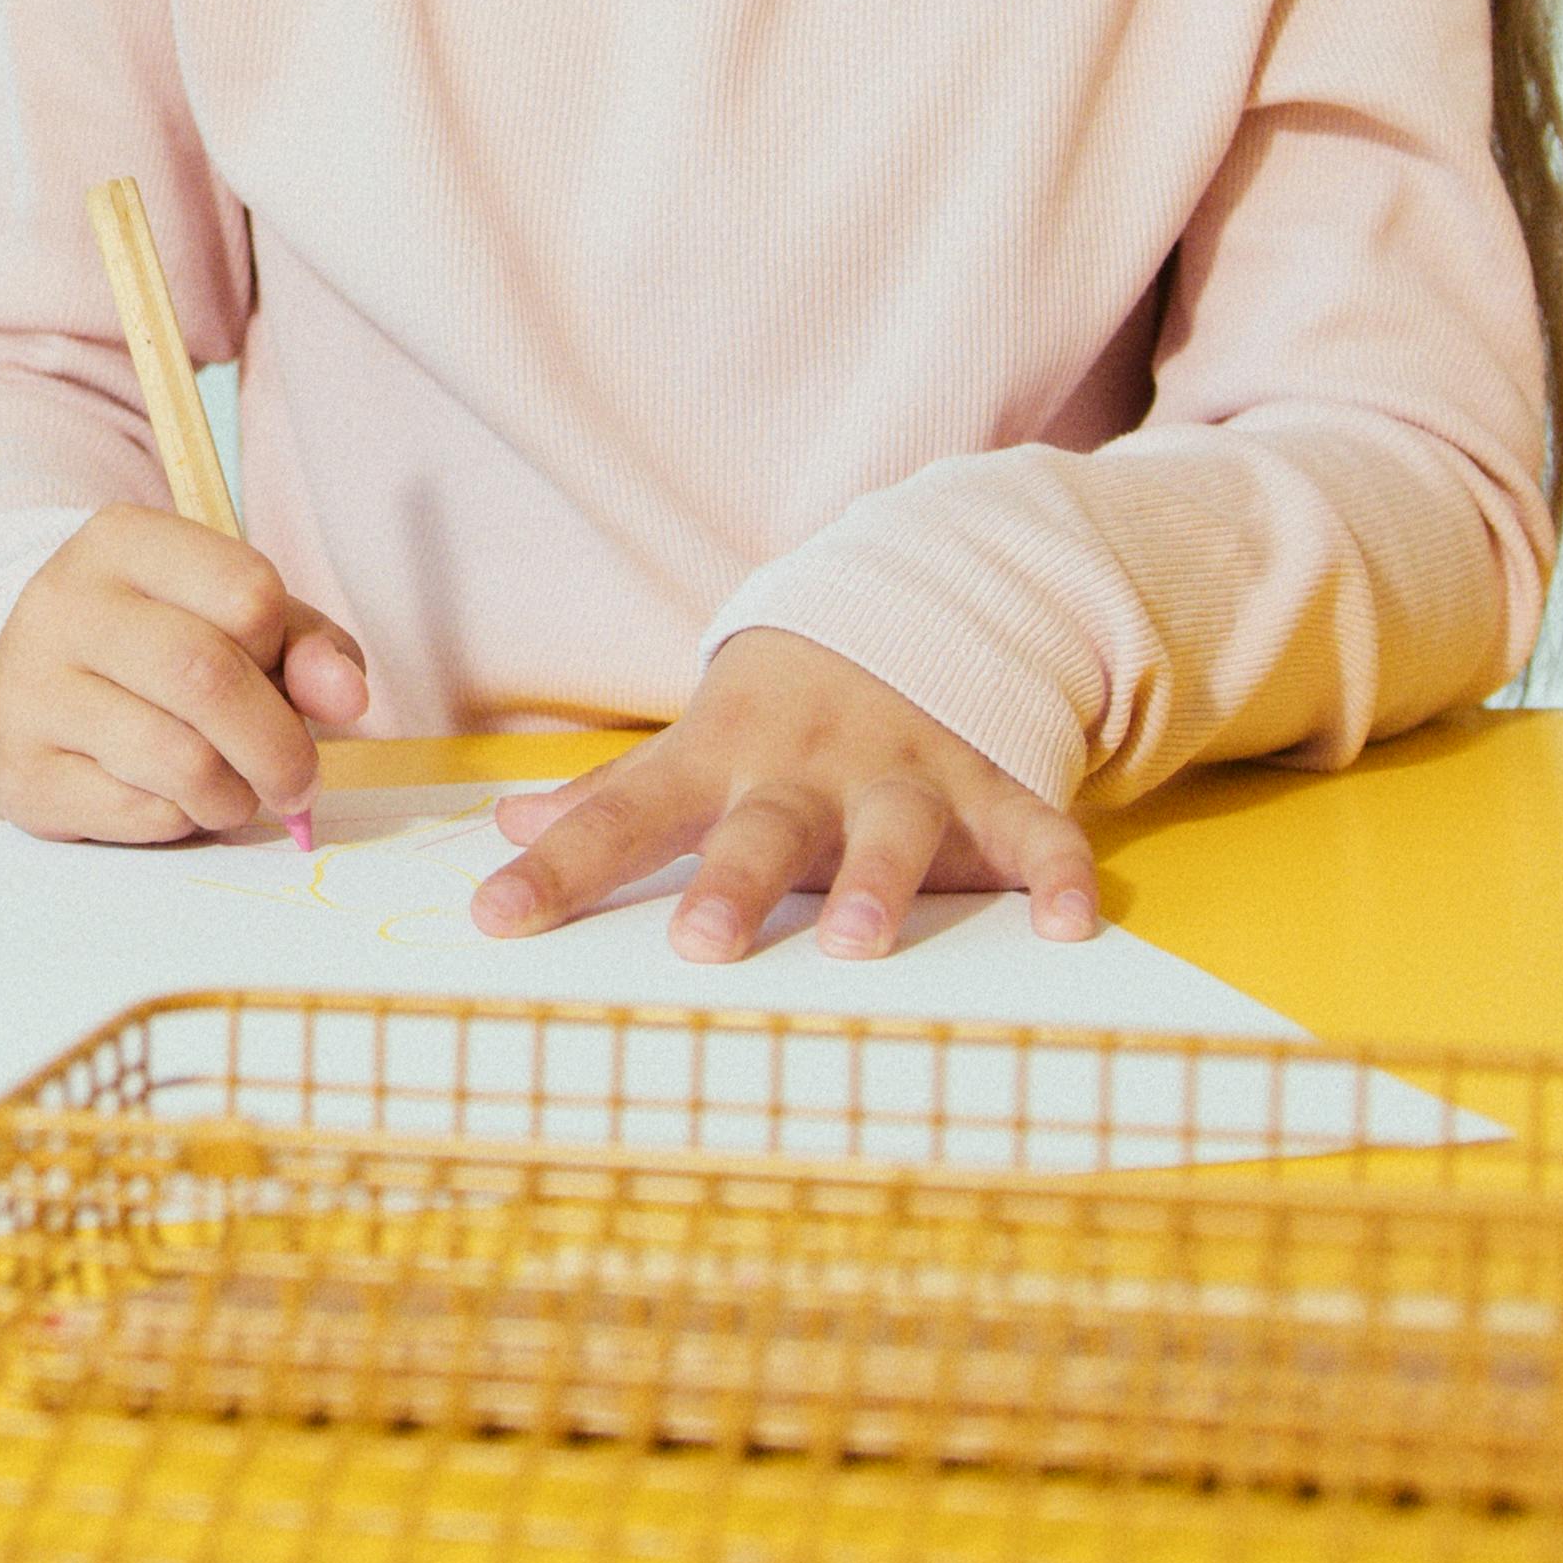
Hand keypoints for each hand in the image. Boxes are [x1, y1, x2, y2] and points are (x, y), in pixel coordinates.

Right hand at [0, 506, 374, 842]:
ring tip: (232, 791)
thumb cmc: (150, 645)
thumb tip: (348, 696)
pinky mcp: (21, 771)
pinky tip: (171, 799)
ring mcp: (32, 688)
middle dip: (278, 746)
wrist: (22, 682)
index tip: (276, 672)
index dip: (283, 648)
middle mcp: (66, 603)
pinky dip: (182, 820)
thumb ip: (302, 646)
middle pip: (208, 676)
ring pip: (178, 758)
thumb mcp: (228, 617)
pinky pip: (140, 812)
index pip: (247, 591)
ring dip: (233, 794)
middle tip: (298, 781)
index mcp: (124, 541)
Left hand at [471, 628, 1097, 958]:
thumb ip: (612, 794)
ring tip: (859, 948)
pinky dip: (1058, 873)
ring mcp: (904, 772)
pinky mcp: (991, 785)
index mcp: (717, 757)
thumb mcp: (694, 743)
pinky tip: (1068, 925)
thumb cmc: (776, 715)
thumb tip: (508, 822)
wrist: (906, 614)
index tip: (494, 919)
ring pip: (892, 828)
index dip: (555, 868)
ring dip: (878, 885)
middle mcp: (806, 766)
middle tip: (701, 945)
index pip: (619, 817)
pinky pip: (1033, 829)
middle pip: (763, 826)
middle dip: (733, 884)